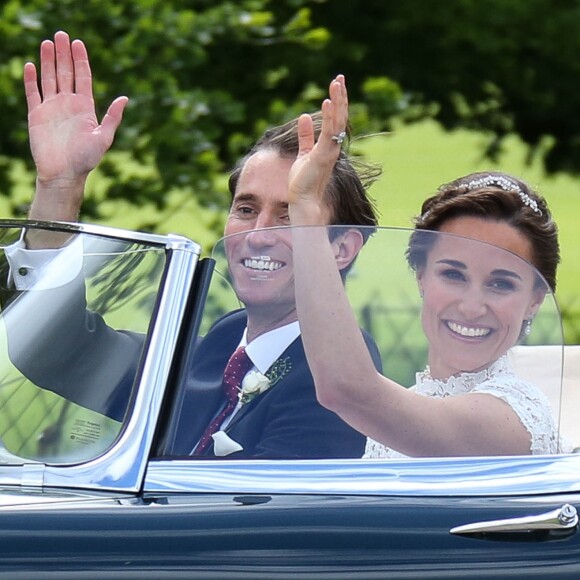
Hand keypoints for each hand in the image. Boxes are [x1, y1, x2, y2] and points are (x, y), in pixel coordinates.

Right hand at [25, 30, 126, 223]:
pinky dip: (31, 80)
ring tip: (47, 42)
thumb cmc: (86, 159)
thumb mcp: (104, 137)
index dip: (80, 60)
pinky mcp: (37, 115)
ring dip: (47, 60)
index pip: (83, 77)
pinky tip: (30, 65)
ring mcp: (52, 108)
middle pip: (65, 73)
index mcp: (85, 107)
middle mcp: (68, 104)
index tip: (78, 43)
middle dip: (64, 54)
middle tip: (61, 34)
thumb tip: (124, 98)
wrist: (64, 174)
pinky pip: (33, 93)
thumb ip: (113, 117)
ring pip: (49, 78)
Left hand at [288, 74, 348, 224]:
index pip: (335, 119)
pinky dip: (328, 117)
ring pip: (336, 122)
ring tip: (336, 83)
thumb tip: (303, 117)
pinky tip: (327, 102)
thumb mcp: (303, 153)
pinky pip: (328, 133)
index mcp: (329, 145)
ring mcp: (330, 151)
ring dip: (337, 102)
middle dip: (340, 96)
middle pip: (339, 117)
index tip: (337, 84)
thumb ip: (305, 136)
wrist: (303, 200)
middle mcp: (333, 146)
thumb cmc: (303, 181)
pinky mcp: (323, 156)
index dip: (337, 102)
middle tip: (340, 77)